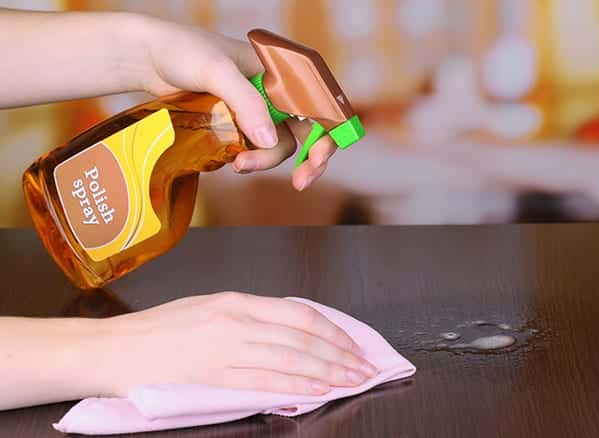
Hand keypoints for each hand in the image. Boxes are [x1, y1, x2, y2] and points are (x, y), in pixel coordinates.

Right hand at [92, 292, 376, 396]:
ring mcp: (225, 348)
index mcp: (236, 301)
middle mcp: (236, 320)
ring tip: (353, 380)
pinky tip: (318, 391)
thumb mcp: (208, 309)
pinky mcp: (213, 375)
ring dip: (327, 371)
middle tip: (365, 366)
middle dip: (340, 353)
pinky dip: (297, 386)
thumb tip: (289, 332)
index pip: (298, 313)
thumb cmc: (159, 329)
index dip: (331, 330)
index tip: (352, 344)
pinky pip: (266, 381)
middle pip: (302, 336)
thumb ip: (248, 318)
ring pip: (291, 358)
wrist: (114, 349)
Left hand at [129, 15, 335, 190]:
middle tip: (300, 183)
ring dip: (266, 161)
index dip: (328, 131)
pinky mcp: (238, 124)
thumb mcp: (217, 71)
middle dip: (308, 159)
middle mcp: (274, 90)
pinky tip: (232, 161)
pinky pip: (255, 147)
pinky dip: (250, 159)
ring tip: (238, 165)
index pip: (319, 102)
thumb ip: (246, 103)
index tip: (318, 158)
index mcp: (281, 70)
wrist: (147, 57)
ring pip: (278, 144)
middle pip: (307, 130)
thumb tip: (269, 140)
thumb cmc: (183, 50)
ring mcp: (256, 109)